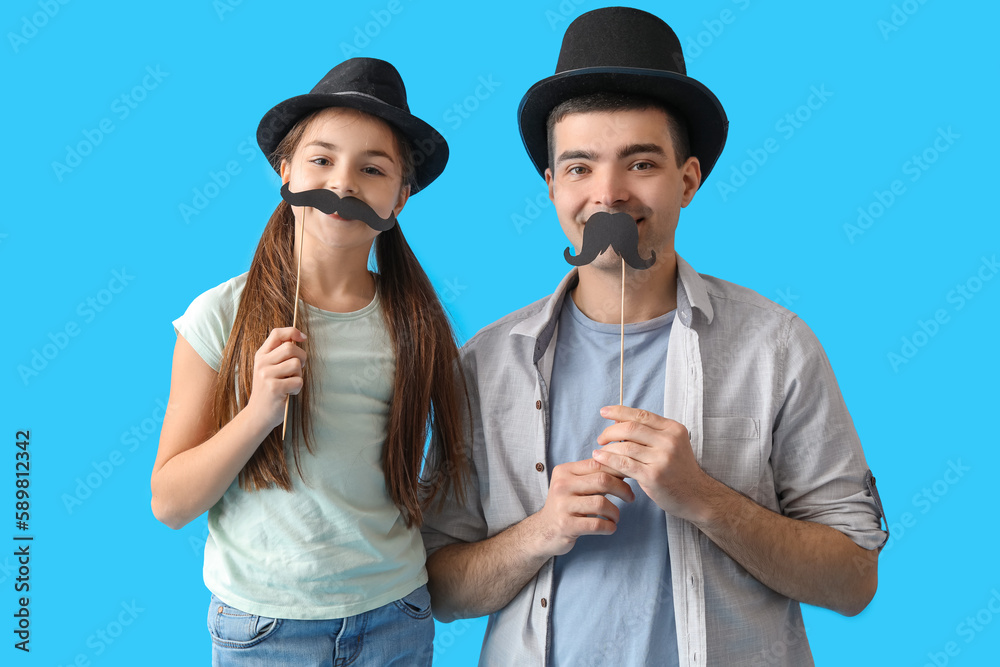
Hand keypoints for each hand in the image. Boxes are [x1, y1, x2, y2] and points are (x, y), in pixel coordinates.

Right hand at [246, 327, 306, 429]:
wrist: (257, 414)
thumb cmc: (268, 390)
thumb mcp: (268, 369)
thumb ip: (279, 354)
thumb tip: (299, 338)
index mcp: (261, 355)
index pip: (277, 333)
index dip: (293, 332)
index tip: (303, 338)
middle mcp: (262, 363)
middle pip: (290, 347)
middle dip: (302, 357)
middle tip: (299, 368)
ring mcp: (267, 375)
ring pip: (296, 364)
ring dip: (299, 375)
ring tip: (290, 383)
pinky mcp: (274, 388)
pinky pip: (298, 381)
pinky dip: (297, 388)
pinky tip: (288, 393)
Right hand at [527, 458, 634, 558]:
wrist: (544, 530)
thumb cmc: (567, 505)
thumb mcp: (574, 484)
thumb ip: (593, 475)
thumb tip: (624, 467)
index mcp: (564, 471)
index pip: (597, 463)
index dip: (618, 469)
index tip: (630, 478)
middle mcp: (561, 485)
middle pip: (602, 480)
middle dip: (622, 489)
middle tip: (630, 497)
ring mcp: (562, 506)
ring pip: (601, 503)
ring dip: (615, 512)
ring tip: (616, 517)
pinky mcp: (566, 525)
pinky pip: (596, 524)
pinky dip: (609, 527)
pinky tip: (610, 527)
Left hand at [593, 405, 711, 521]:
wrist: (697, 496)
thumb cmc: (679, 470)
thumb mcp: (671, 444)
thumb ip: (649, 433)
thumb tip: (618, 421)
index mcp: (673, 429)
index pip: (641, 415)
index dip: (619, 411)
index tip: (604, 412)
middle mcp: (669, 441)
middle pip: (630, 428)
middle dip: (610, 431)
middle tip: (601, 438)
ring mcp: (662, 459)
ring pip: (625, 446)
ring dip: (608, 447)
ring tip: (599, 451)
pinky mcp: (653, 476)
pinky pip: (624, 464)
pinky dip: (608, 459)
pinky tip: (599, 458)